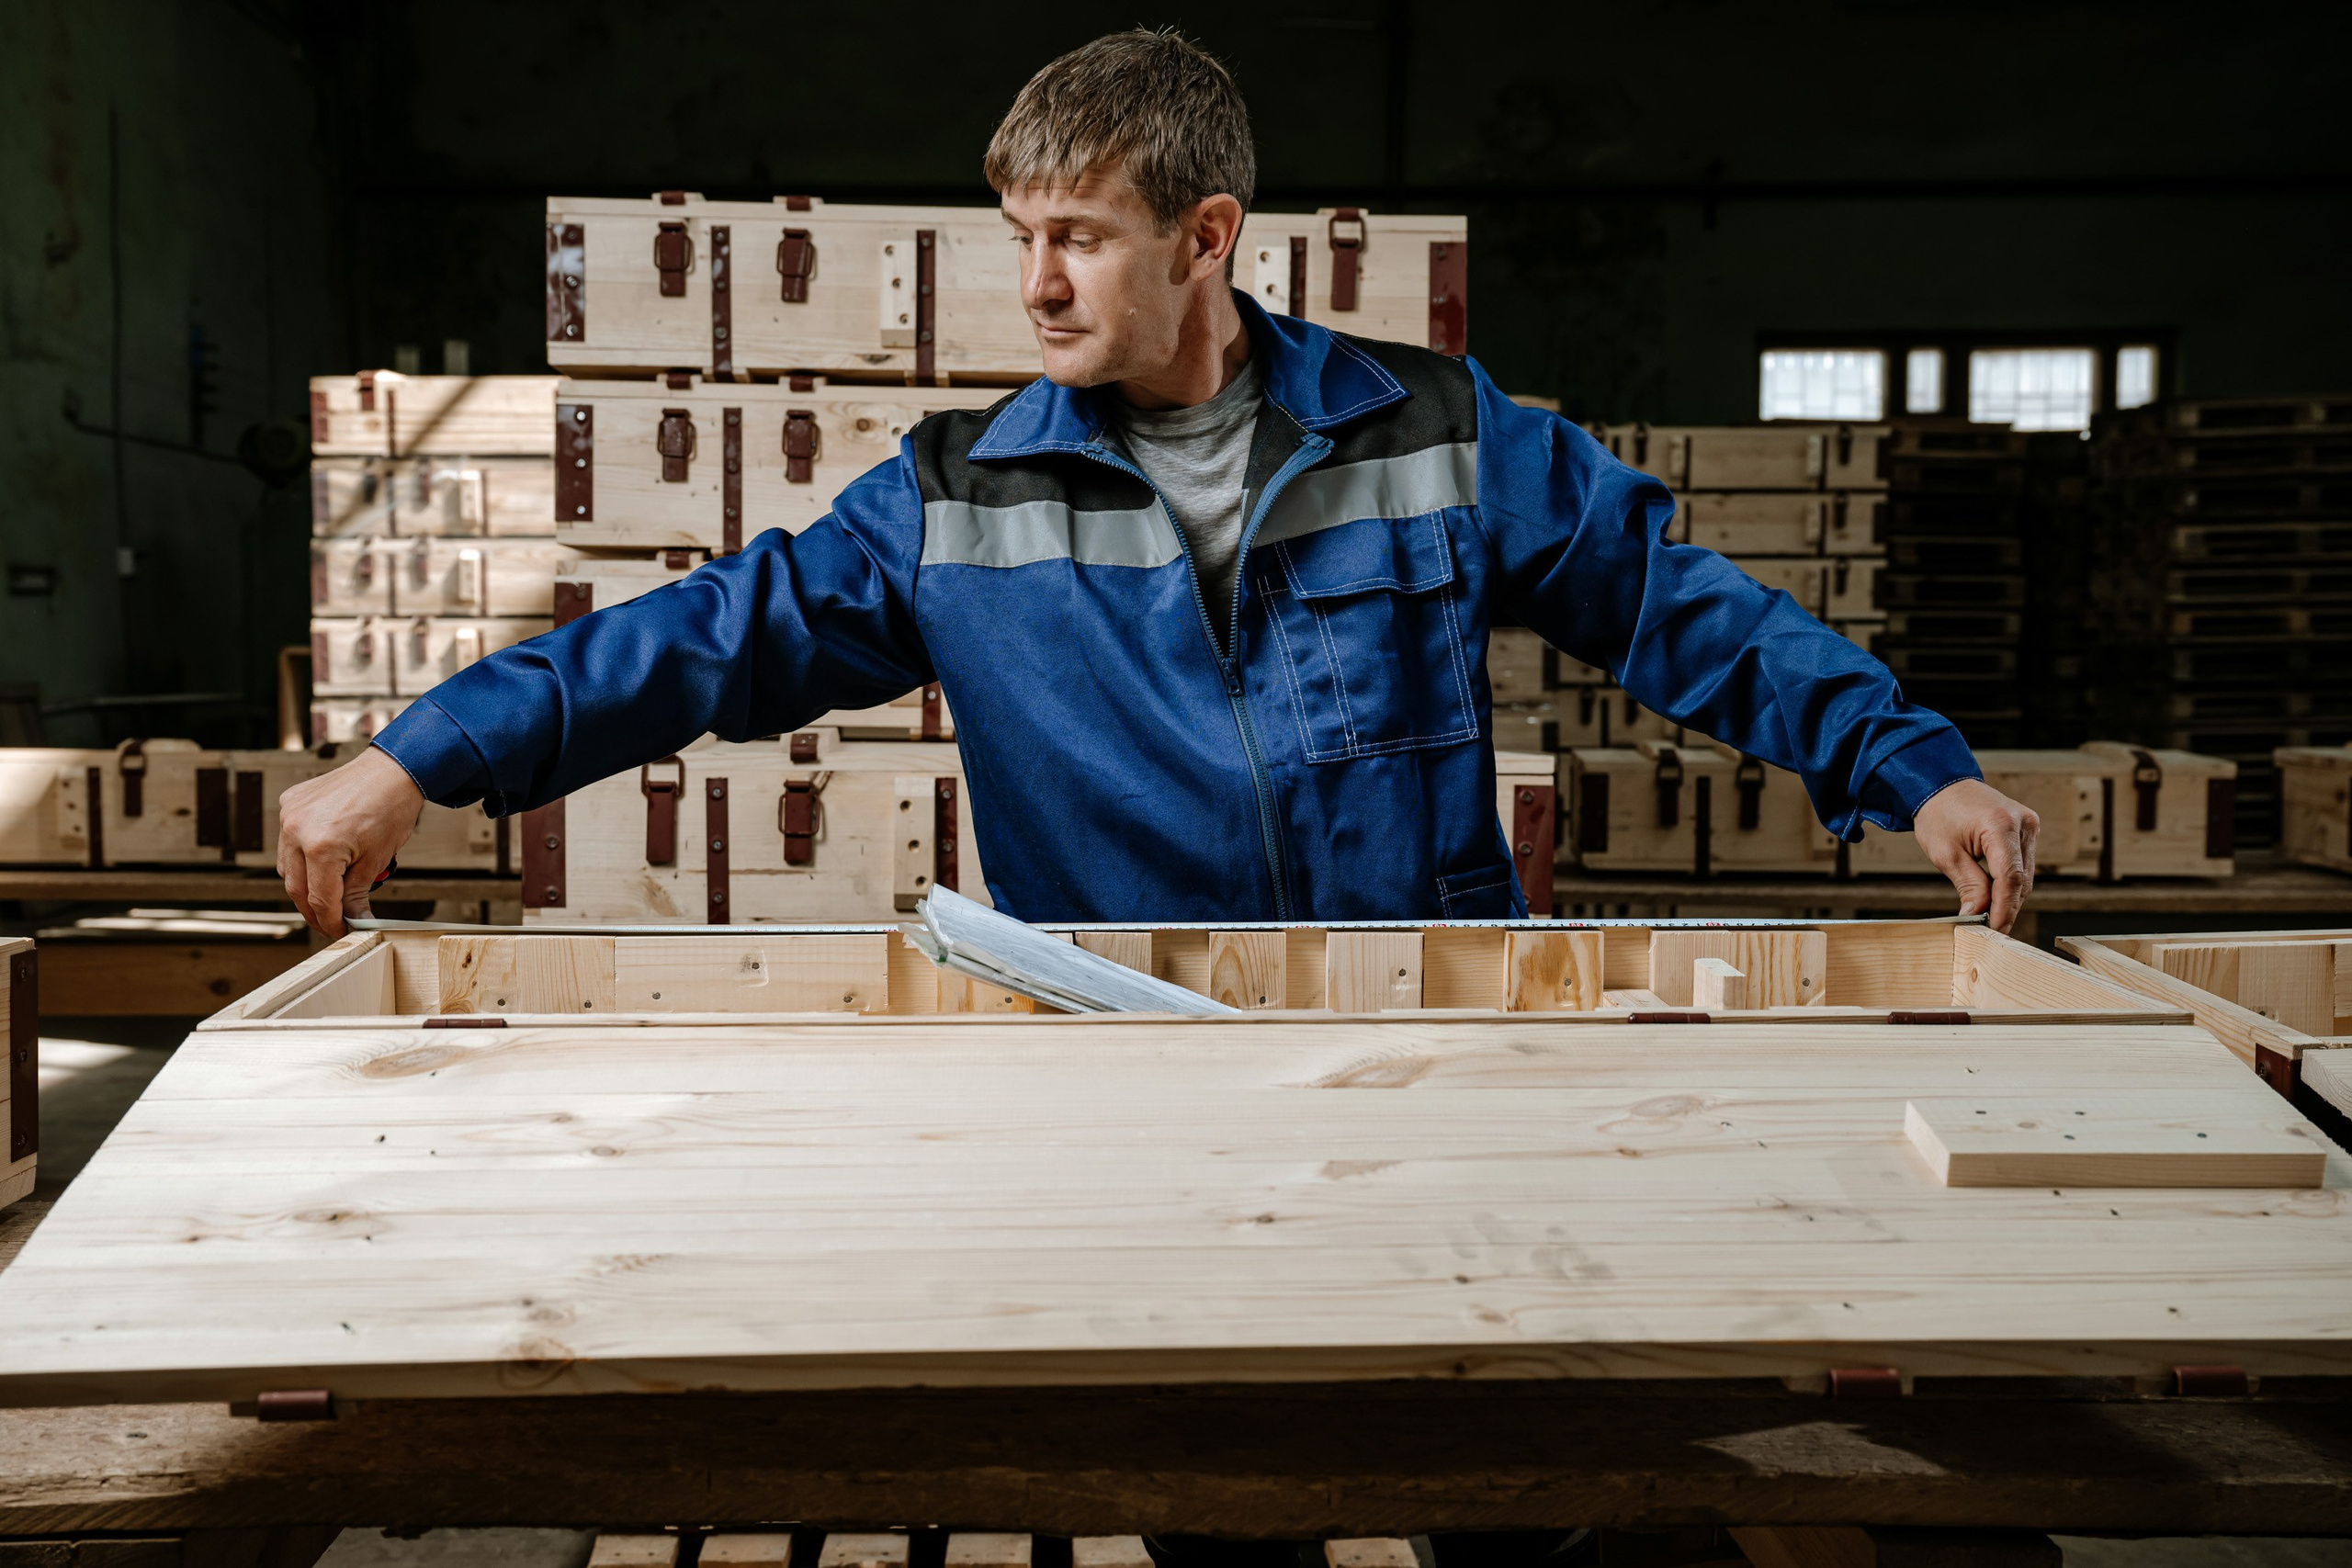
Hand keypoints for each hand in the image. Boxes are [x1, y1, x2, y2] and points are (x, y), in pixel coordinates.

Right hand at [277, 746, 426, 938]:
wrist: (392, 770)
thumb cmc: (391, 809)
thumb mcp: (375, 860)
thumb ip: (356, 894)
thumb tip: (351, 919)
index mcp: (321, 847)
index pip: (319, 899)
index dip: (330, 921)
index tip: (339, 931)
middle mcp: (297, 830)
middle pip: (296, 887)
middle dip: (314, 910)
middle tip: (330, 922)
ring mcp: (290, 815)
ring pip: (288, 867)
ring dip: (304, 885)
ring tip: (326, 896)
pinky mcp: (290, 804)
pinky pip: (288, 841)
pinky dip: (300, 857)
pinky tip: (319, 865)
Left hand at [1912, 778, 2039, 934]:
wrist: (1941, 785)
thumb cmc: (1939, 814)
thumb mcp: (1947, 854)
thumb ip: (1969, 885)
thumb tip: (1978, 915)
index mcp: (2001, 825)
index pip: (2010, 878)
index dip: (2004, 909)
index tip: (1995, 931)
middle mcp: (2022, 823)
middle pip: (2022, 879)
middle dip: (2007, 907)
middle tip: (1989, 930)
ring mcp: (2028, 825)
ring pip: (2025, 874)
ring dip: (2010, 897)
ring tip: (1991, 918)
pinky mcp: (2027, 829)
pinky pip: (2023, 864)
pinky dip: (2010, 883)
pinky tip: (1996, 898)